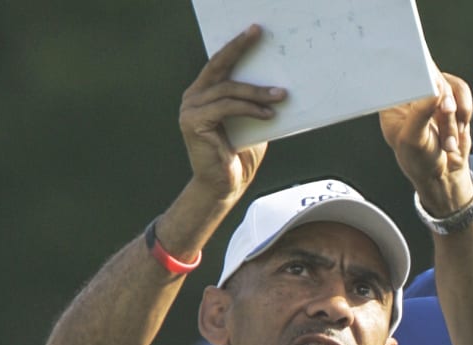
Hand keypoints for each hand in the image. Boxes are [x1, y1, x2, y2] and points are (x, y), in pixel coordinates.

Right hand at [178, 24, 286, 200]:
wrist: (225, 186)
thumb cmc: (240, 156)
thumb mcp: (253, 124)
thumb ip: (256, 104)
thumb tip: (281, 85)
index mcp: (205, 94)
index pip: (221, 63)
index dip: (237, 45)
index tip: (255, 30)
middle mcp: (193, 97)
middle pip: (218, 66)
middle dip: (239, 48)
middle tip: (259, 34)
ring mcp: (190, 109)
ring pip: (228, 89)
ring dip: (257, 92)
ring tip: (281, 96)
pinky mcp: (193, 123)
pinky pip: (226, 108)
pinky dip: (249, 109)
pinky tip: (268, 115)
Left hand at [379, 73, 472, 215]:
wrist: (444, 174)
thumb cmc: (420, 160)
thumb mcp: (413, 140)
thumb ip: (421, 113)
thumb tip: (434, 90)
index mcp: (393, 101)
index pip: (399, 74)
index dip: (414, 72)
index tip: (429, 81)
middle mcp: (412, 94)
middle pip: (430, 75)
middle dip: (443, 101)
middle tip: (446, 114)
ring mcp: (433, 95)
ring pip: (450, 85)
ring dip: (455, 113)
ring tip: (448, 136)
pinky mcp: (451, 99)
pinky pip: (462, 92)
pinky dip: (465, 111)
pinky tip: (457, 129)